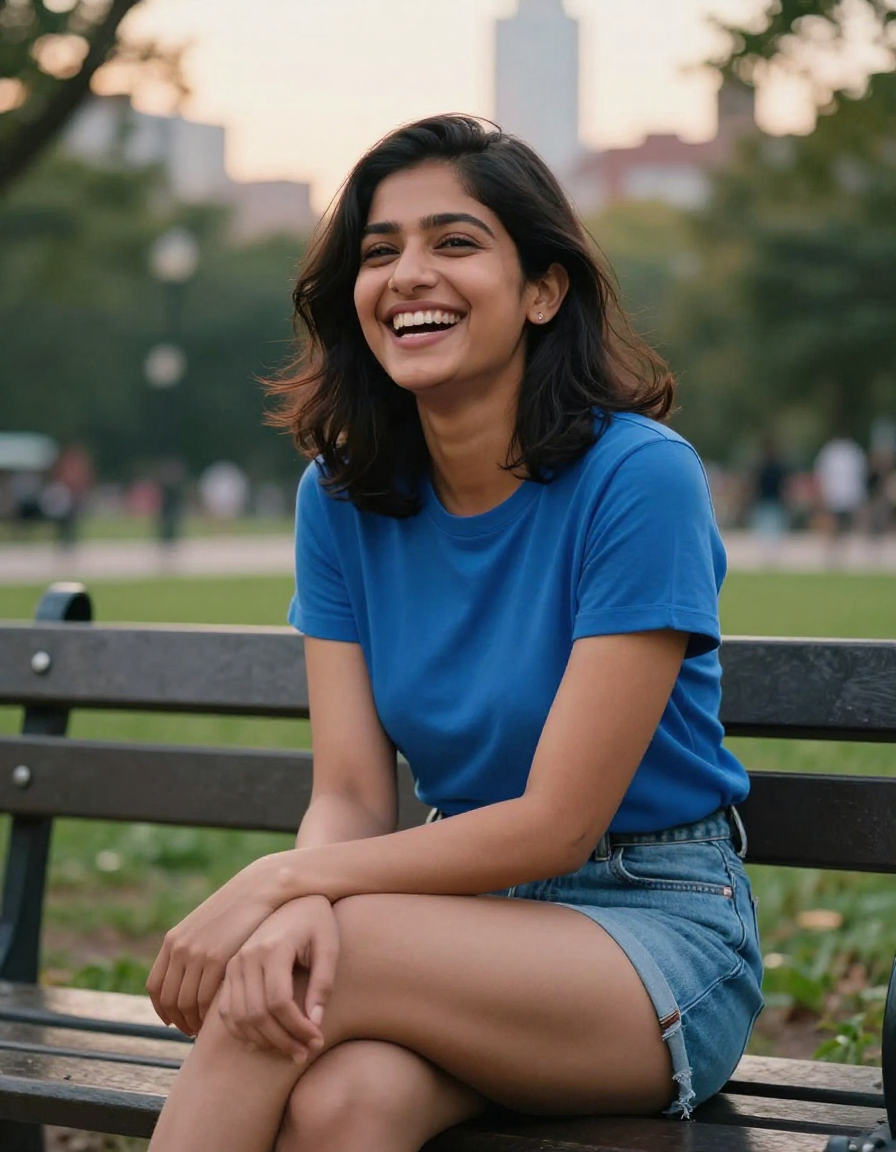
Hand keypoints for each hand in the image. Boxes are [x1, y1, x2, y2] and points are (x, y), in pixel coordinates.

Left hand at [146, 853, 289, 1035]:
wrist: (258, 889)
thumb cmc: (237, 909)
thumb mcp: (206, 926)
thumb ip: (193, 947)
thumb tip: (187, 975)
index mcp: (173, 940)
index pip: (155, 987)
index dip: (162, 1009)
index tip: (172, 1021)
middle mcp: (180, 948)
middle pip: (169, 999)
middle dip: (178, 1020)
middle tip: (192, 1031)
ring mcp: (196, 953)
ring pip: (185, 1003)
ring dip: (192, 1021)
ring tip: (205, 1029)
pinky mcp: (216, 958)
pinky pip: (204, 998)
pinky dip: (207, 1015)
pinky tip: (218, 1017)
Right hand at [218, 896, 339, 1060]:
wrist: (293, 898)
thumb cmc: (317, 923)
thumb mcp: (329, 946)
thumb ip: (323, 984)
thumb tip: (314, 1025)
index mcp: (272, 947)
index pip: (279, 1001)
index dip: (298, 1027)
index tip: (318, 1041)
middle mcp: (247, 956)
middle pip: (257, 1014)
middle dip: (282, 1040)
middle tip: (305, 1053)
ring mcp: (234, 964)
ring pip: (238, 1017)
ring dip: (264, 1042)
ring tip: (291, 1051)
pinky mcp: (229, 972)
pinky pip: (226, 1012)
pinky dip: (243, 1033)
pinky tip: (268, 1041)